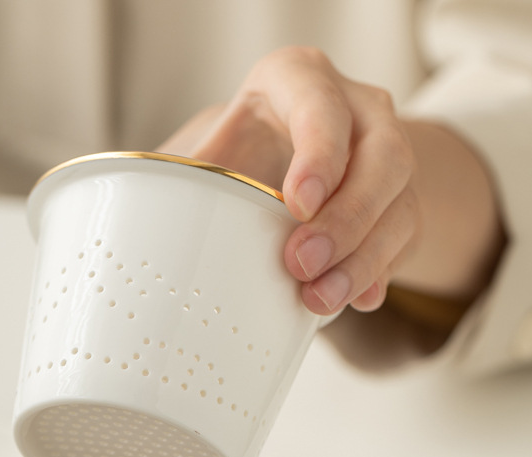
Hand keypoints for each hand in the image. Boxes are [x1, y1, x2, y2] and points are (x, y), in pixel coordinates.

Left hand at [160, 47, 502, 318]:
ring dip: (363, 258)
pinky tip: (357, 300)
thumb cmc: (242, 153)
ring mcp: (387, 157)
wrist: (288, 160)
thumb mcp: (210, 149)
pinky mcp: (399, 203)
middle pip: (382, 158)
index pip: (322, 106)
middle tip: (301, 264)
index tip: (296, 204)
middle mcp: (358, 111)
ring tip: (320, 299)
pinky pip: (406, 239)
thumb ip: (180, 175)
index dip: (318, 154)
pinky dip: (381, 272)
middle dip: (345, 218)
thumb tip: (125, 226)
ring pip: (400, 204)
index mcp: (300, 82)